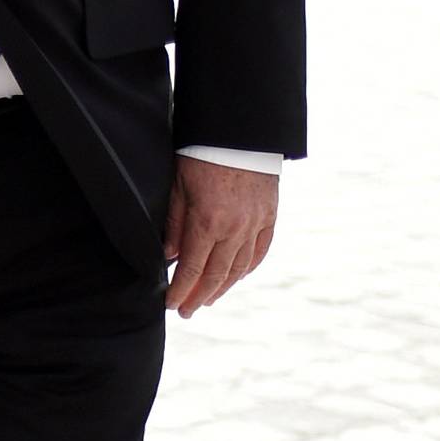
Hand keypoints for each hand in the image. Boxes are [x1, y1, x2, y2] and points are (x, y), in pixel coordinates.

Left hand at [164, 156, 277, 316]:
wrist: (240, 129)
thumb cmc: (202, 153)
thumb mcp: (178, 186)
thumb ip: (174, 225)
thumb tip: (170, 257)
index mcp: (208, 222)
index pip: (192, 269)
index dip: (180, 291)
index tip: (171, 305)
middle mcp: (235, 229)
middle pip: (216, 275)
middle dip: (198, 297)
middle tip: (186, 311)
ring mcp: (256, 223)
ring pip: (239, 268)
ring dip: (222, 288)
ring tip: (208, 299)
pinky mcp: (269, 215)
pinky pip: (260, 251)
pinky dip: (246, 268)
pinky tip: (235, 277)